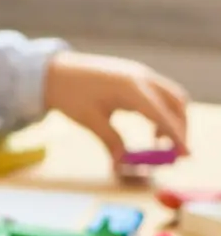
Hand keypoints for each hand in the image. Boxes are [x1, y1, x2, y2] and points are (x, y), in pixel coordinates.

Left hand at [43, 51, 190, 165]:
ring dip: (172, 119)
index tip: (186, 155)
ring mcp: (139, 74)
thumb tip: (122, 164)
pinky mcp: (134, 76)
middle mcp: (141, 77)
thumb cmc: (68, 94)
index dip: (177, 136)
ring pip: (171, 97)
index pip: (162, 115)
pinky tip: (151, 129)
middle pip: (176, 103)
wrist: (51, 71)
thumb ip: (110, 141)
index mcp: (130, 88)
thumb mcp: (89, 120)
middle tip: (173, 153)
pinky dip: (162, 111)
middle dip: (180, 128)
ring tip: (157, 142)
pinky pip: (159, 94)